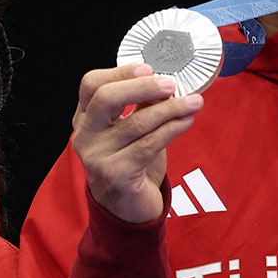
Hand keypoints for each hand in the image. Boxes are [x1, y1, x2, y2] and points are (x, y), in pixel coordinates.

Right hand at [71, 62, 203, 222]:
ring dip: (170, 108)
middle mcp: (84, 135)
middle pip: (106, 97)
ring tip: (193, 102)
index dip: (120, 72)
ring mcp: (97, 156)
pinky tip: (186, 121)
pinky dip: (172, 128)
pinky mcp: (116, 174)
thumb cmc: (131, 163)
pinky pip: (149, 144)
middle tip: (171, 84)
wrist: (127, 208)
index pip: (91, 84)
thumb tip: (166, 80)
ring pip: (136, 122)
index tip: (149, 68)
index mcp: (85, 118)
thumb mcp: (133, 129)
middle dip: (143, 87)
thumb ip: (142, 105)